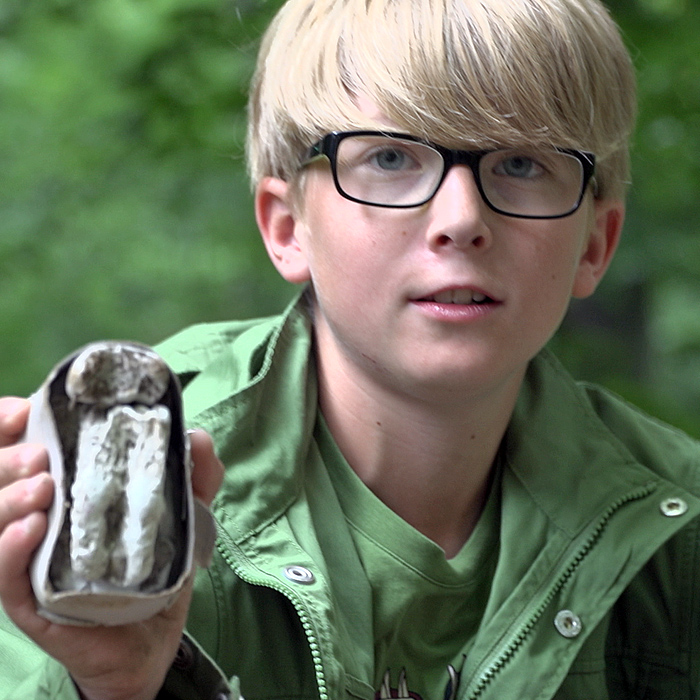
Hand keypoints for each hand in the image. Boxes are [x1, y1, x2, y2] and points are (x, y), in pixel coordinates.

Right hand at [0, 397, 223, 699]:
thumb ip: (195, 476)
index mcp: (68, 493)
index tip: (24, 410)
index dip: (11, 427)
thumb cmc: (156, 567)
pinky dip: (11, 550)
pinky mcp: (33, 604)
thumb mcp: (182, 514)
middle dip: (10, 459)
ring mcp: (33, 562)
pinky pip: (8, 577)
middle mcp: (40, 522)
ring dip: (10, 499)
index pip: (23, 451)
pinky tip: (31, 528)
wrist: (153, 640)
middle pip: (1, 481)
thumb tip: (197, 436)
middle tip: (41, 453)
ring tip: (41, 486)